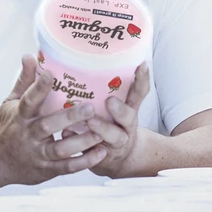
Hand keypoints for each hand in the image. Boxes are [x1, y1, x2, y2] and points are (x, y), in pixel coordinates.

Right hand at [0, 55, 107, 184]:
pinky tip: (101, 153)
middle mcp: (28, 135)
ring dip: (81, 142)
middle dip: (69, 118)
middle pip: (48, 126)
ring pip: (60, 149)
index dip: (39, 87)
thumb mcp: (10, 103)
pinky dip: (84, 162)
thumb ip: (24, 82)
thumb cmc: (7, 127)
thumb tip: (29, 55)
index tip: (51, 74)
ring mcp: (38, 154)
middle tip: (90, 107)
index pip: (29, 100)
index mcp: (20, 116)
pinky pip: (67, 167)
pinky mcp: (46, 170)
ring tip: (100, 133)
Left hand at [87, 61, 150, 177]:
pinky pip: (93, 153)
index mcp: (129, 110)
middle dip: (120, 110)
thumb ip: (112, 87)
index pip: (139, 93)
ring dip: (101, 129)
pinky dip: (82, 146)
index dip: (142, 80)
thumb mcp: (120, 106)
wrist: (118, 158)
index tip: (142, 65)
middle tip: (110, 101)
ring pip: (113, 137)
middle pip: (129, 118)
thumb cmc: (114, 124)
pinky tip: (68, 135)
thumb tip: (94, 53)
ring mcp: (116, 143)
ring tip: (88, 121)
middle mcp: (126, 126)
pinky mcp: (103, 157)